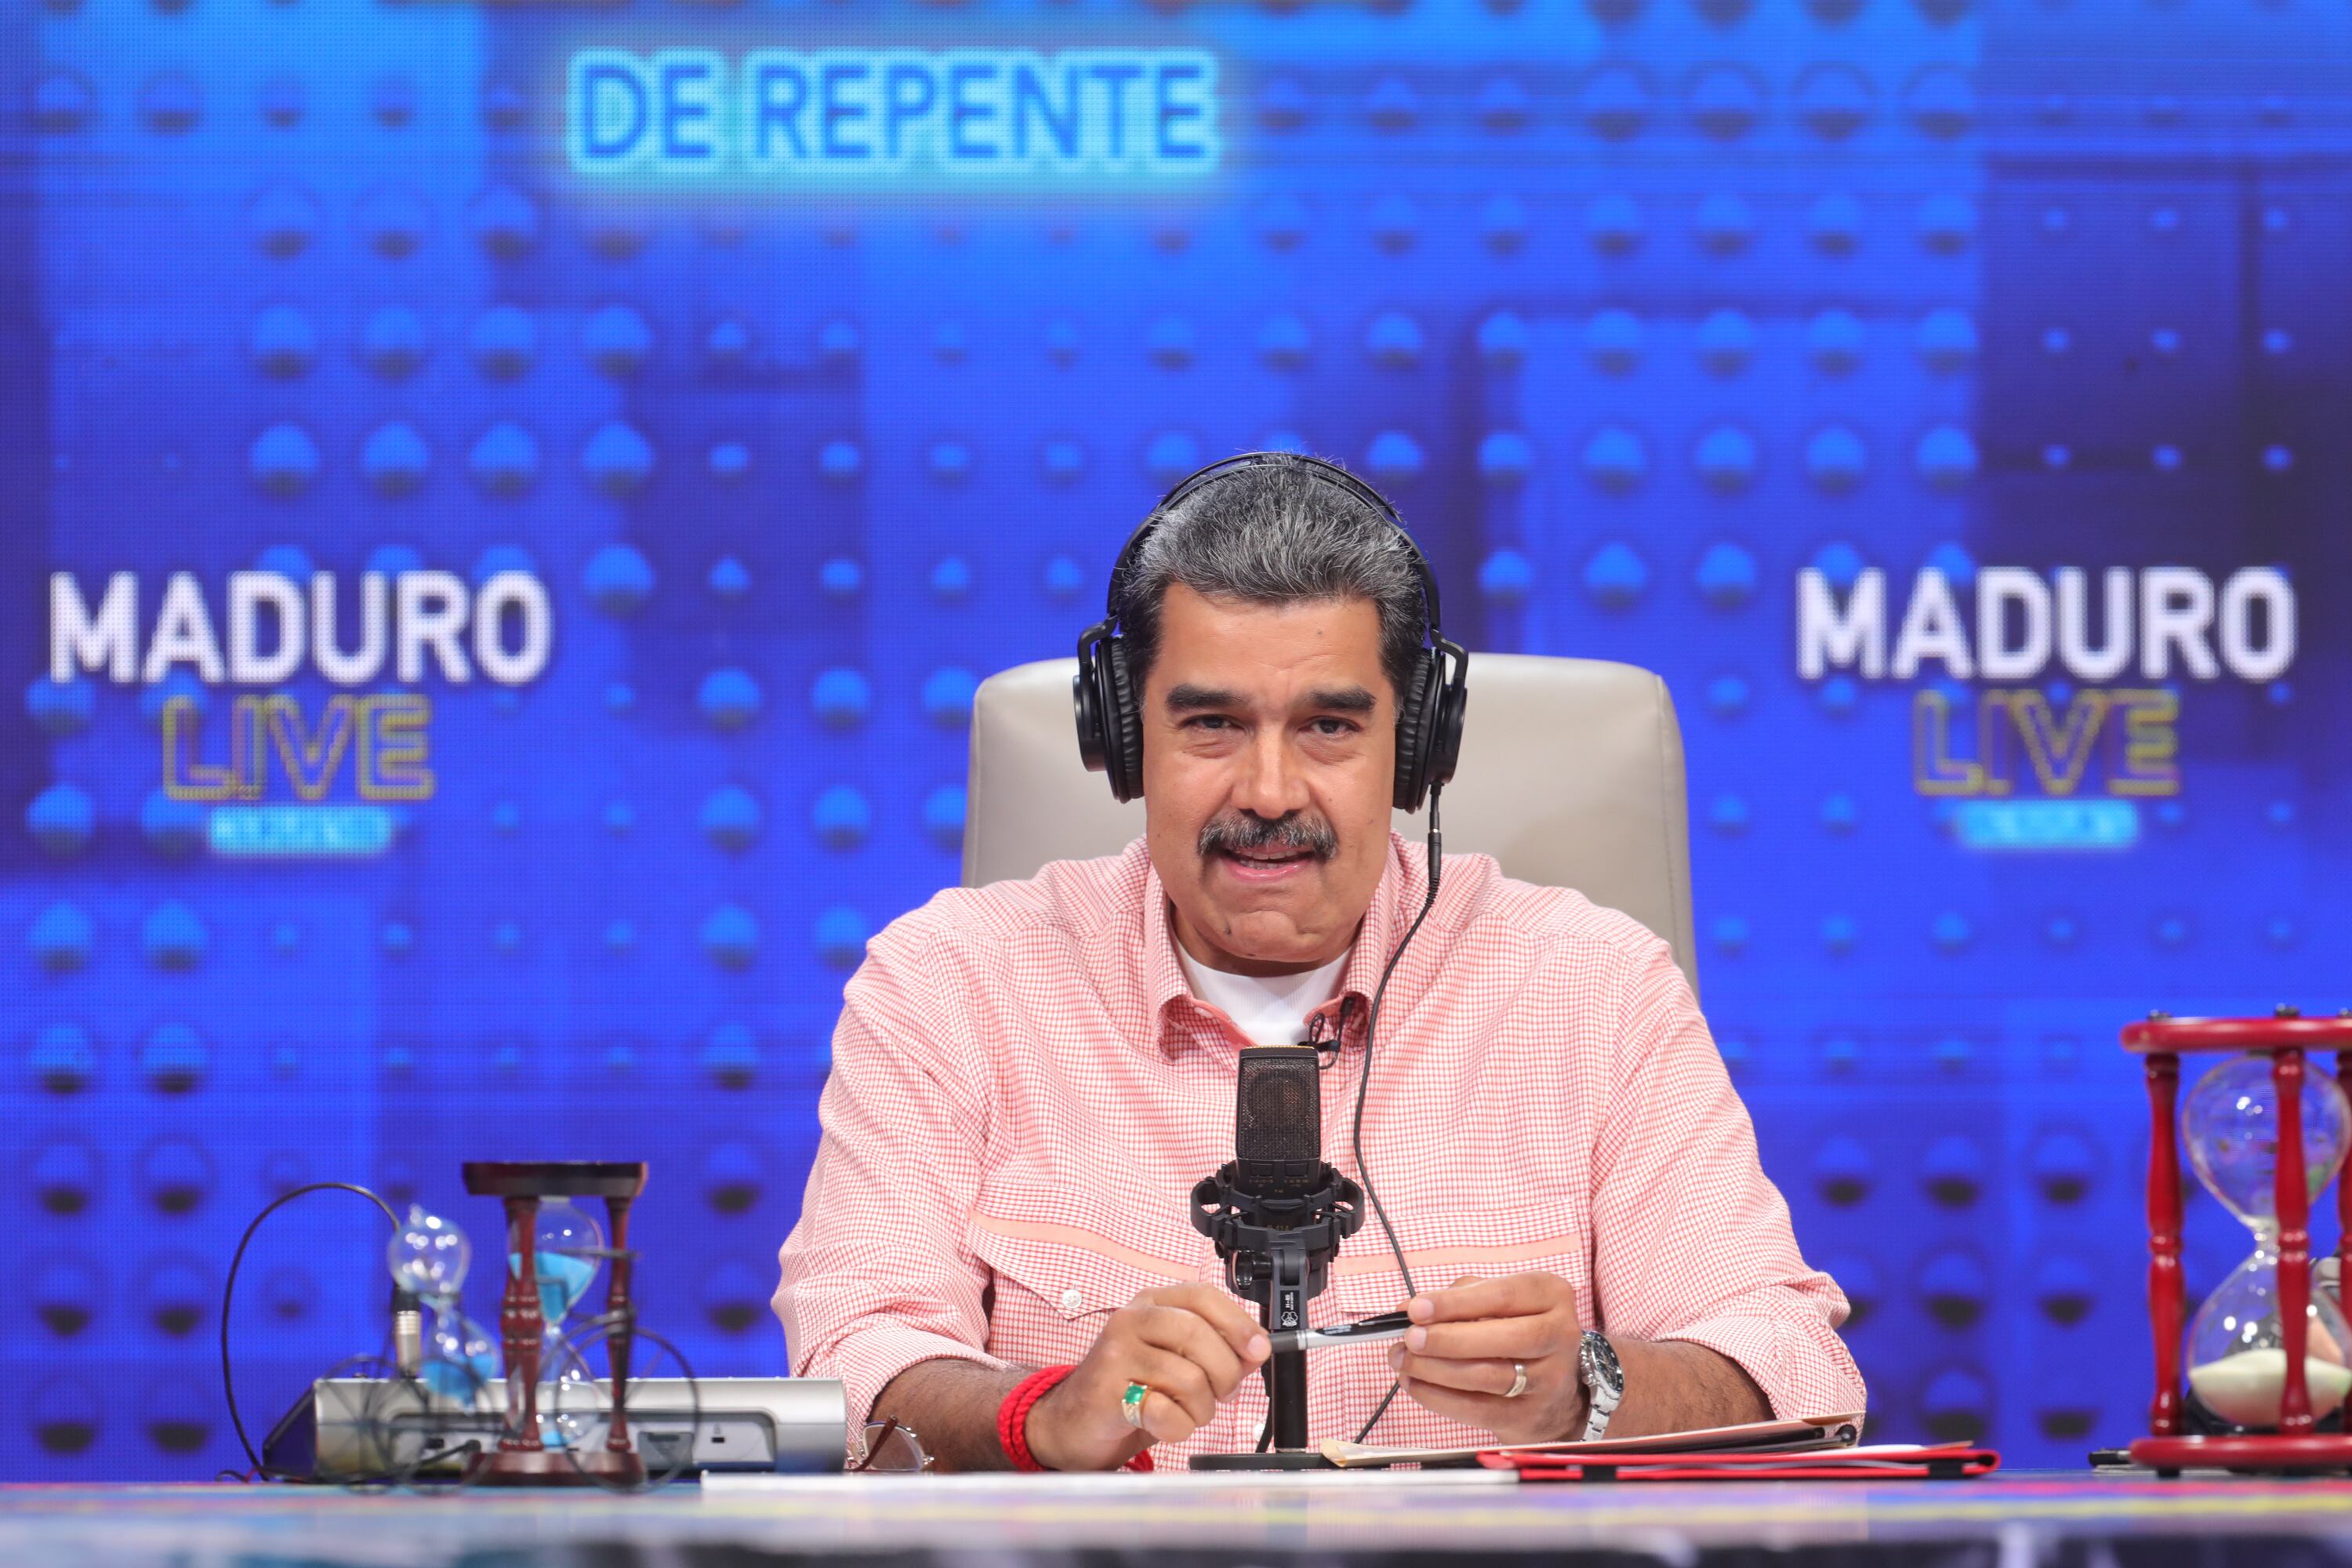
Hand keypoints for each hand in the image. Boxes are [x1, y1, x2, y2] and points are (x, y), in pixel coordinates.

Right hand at [1025, 1284, 1269, 1469]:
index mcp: (1151, 1304)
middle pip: (1198, 1335)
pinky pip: (1166, 1412)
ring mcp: (1115, 1354)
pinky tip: (1163, 1424)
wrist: (1073, 1422)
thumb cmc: (1130, 1388)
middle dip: (1225, 1374)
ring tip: (1186, 1413)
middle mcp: (1130, 1321)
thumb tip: (1257, 1349)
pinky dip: (1178, 1428)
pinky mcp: (1107, 1392)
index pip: (1201, 1296)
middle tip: (1222, 1394)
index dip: (1237, 1323)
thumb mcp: (1176, 1360)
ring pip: (1188, 1379)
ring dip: (1201, 1409)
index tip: (1259, 1350)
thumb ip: (1218, 1351)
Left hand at [1388, 1273, 1587, 1445]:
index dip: (1455, 1303)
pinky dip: (1439, 1397)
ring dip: (1434, 1370)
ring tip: (1404, 1361)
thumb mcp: (1499, 1302)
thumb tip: (1406, 1309)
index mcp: (1550, 1295)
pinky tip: (1415, 1384)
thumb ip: (1456, 1299)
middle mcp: (1559, 1335)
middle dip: (1445, 1339)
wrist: (1558, 1390)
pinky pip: (1477, 1409)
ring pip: (1486, 1376)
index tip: (1416, 1309)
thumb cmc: (1518, 1331)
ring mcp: (1549, 1380)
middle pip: (1499, 1338)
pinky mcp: (1529, 1416)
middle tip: (1409, 1339)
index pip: (1501, 1295)